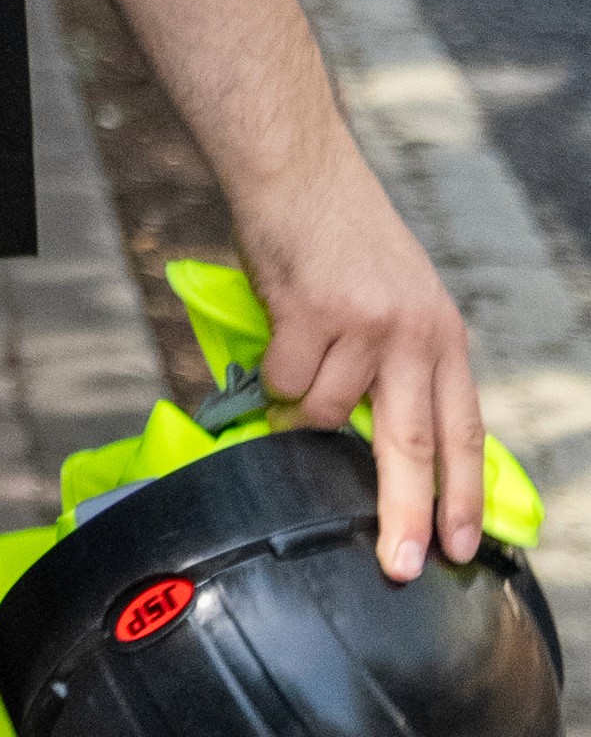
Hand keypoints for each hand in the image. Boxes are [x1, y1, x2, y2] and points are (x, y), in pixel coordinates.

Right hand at [234, 151, 486, 576]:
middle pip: (411, 444)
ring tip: (296, 358)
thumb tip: (380, 442)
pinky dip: (272, 372)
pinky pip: (283, 381)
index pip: (463, 429)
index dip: (463, 494)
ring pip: (323, 413)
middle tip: (400, 565)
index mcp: (444, 335)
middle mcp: (414, 334)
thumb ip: (401, 365)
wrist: (299, 170)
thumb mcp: (402, 299)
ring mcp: (365, 325)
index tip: (462, 546)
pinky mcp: (313, 314)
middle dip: (403, 513)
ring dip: (299, 409)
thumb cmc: (342, 235)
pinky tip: (278, 329)